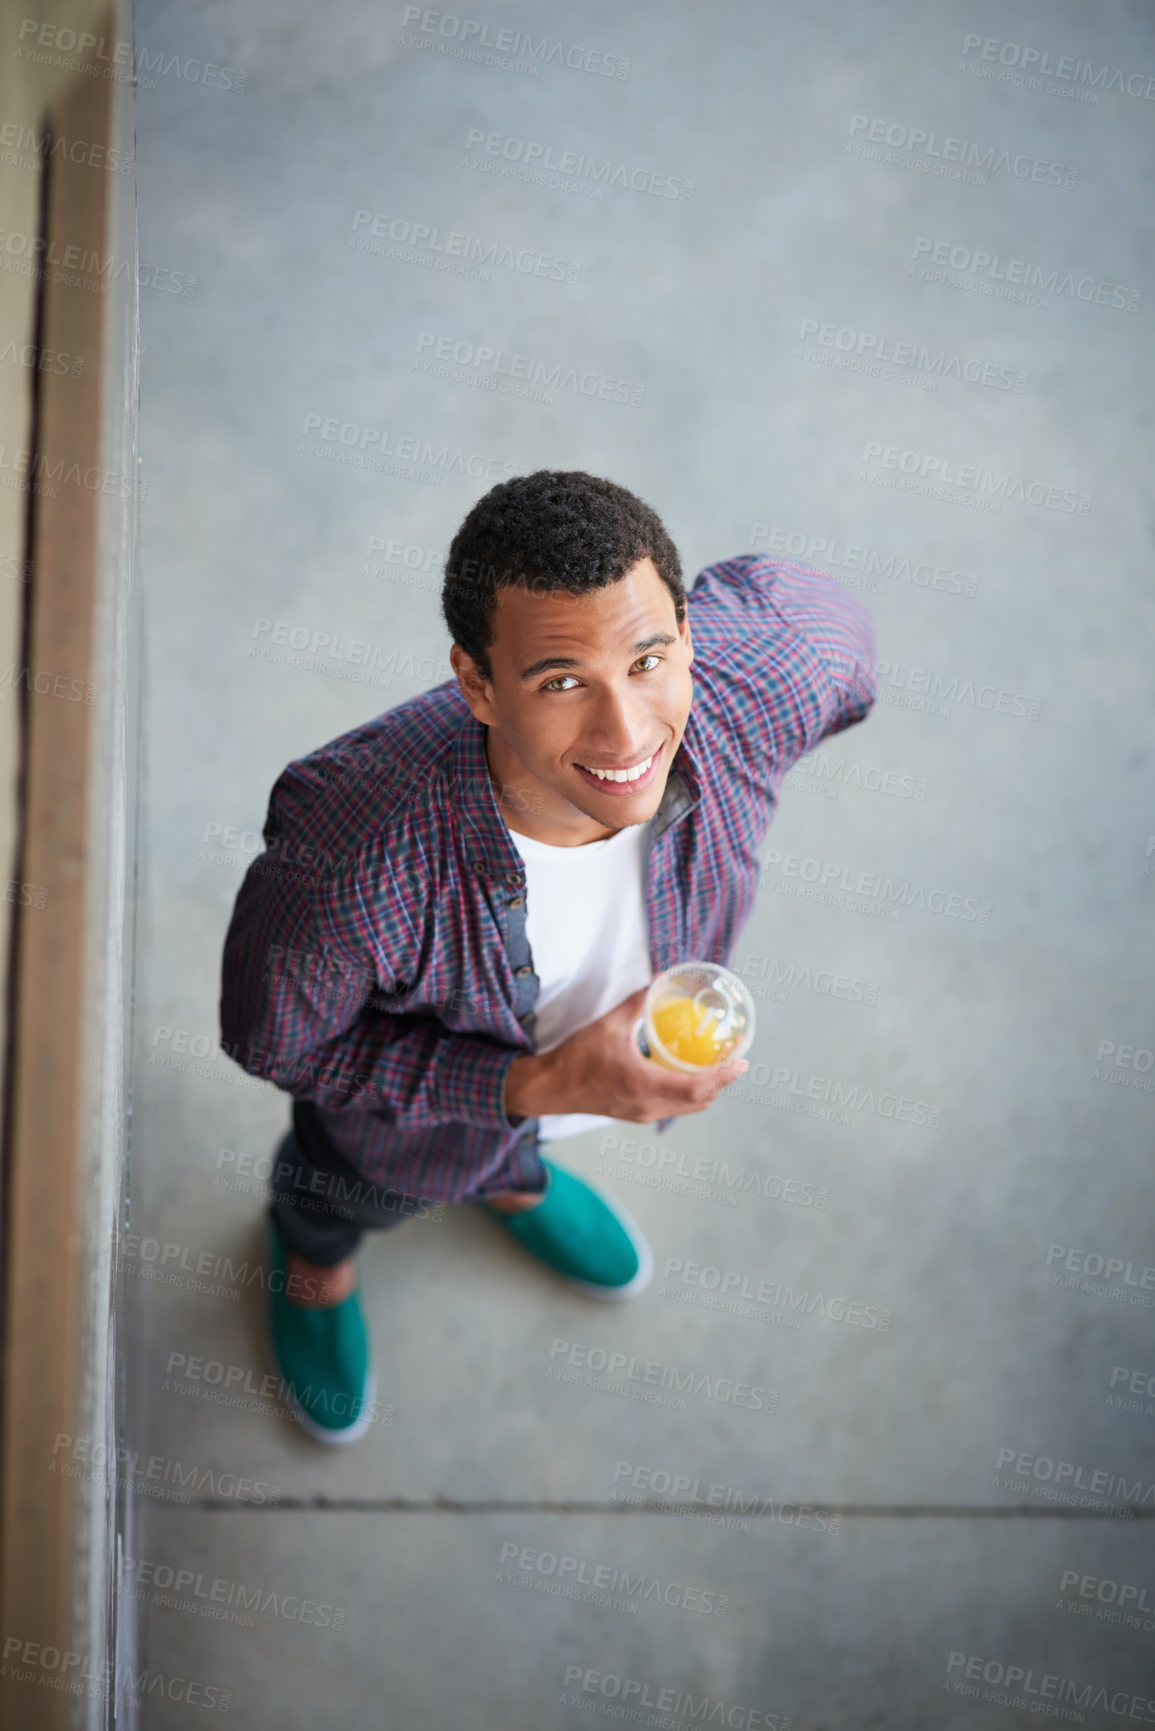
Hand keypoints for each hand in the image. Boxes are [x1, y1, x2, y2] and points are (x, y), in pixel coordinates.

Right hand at [504, 986, 748, 1124]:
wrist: (550, 1087)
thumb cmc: (576, 1057)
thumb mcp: (609, 1024)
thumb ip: (637, 1002)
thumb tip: (661, 979)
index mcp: (644, 1084)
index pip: (697, 1088)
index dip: (723, 1077)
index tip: (741, 1063)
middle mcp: (648, 1105)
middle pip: (698, 1102)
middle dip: (721, 1084)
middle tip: (735, 1063)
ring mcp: (642, 1114)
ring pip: (686, 1108)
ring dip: (706, 1091)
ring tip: (717, 1069)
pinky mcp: (635, 1114)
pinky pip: (672, 1109)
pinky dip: (687, 1096)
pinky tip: (686, 1077)